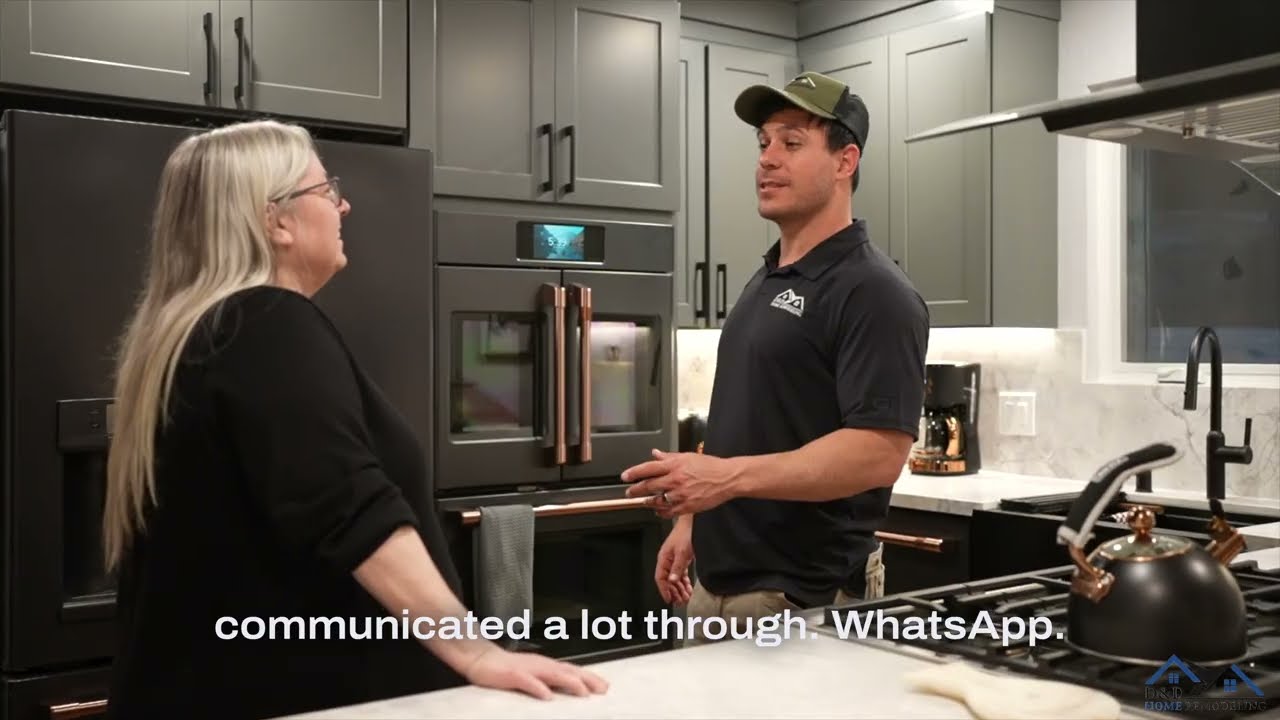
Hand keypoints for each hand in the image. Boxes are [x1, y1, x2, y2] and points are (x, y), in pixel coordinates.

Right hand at [462, 644, 608, 700]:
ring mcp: (528, 669)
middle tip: (602, 689)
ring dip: (569, 682)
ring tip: (583, 691)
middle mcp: (541, 665)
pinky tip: (547, 695)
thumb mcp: (533, 674)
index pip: (573, 671)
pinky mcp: (513, 674)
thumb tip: (569, 689)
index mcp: (546, 665)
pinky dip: (538, 688)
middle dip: (587, 680)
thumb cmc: (508, 669)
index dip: (590, 678)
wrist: (482, 659)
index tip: (605, 686)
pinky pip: (528, 682)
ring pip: (552, 674)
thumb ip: (550, 680)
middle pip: (568, 671)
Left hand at [622, 448, 734, 516]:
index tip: (625, 477)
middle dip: (636, 490)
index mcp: (675, 465)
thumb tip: (655, 454)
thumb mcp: (687, 457)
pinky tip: (658, 510)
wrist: (727, 478)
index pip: (648, 468)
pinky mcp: (687, 506)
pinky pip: (668, 512)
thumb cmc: (709, 466)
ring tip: (645, 501)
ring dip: (648, 502)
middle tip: (629, 493)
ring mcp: (681, 494)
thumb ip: (669, 457)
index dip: (634, 473)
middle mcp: (676, 479)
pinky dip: (661, 512)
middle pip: (649, 486)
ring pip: (657, 501)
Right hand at [655, 518, 693, 604]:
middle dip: (673, 592)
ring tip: (685, 598)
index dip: (664, 590)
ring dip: (680, 589)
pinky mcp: (681, 558)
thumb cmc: (685, 533)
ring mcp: (674, 559)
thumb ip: (677, 568)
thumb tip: (671, 581)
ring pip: (674, 578)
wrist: (693, 523)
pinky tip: (688, 588)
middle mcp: (667, 560)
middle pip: (667, 580)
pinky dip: (684, 582)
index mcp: (663, 558)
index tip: (669, 599)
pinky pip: (680, 574)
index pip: (660, 578)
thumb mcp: (682, 553)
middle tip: (679, 602)